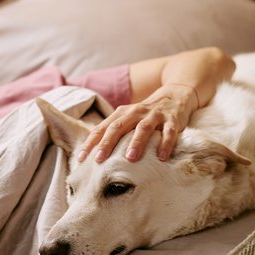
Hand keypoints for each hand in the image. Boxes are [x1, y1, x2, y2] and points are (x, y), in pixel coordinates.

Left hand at [77, 83, 197, 162]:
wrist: (174, 95)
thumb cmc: (145, 114)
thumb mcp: (128, 119)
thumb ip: (113, 131)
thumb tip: (92, 152)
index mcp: (122, 113)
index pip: (102, 128)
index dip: (90, 143)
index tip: (80, 159)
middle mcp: (136, 112)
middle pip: (119, 127)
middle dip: (108, 143)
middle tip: (99, 159)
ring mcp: (154, 115)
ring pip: (143, 128)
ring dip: (136, 142)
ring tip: (130, 158)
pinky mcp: (172, 120)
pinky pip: (168, 132)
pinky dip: (165, 144)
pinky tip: (162, 157)